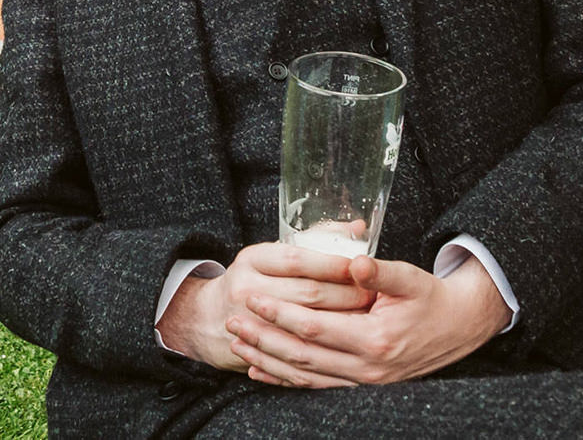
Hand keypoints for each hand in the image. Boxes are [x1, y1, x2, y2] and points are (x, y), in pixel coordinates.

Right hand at [157, 242, 373, 371]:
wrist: (209, 317)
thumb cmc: (253, 280)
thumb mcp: (272, 254)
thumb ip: (315, 241)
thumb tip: (357, 228)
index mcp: (252, 259)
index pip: (298, 259)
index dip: (333, 264)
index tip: (360, 268)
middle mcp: (247, 288)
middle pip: (307, 293)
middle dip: (346, 295)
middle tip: (373, 296)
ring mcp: (250, 322)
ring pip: (307, 326)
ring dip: (342, 323)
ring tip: (367, 320)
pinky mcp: (257, 349)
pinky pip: (297, 353)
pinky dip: (324, 350)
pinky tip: (345, 346)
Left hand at [226, 254, 510, 388]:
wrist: (458, 327)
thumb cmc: (430, 296)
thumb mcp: (409, 278)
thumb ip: (378, 271)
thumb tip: (353, 260)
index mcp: (377, 339)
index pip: (315, 328)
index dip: (281, 314)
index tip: (253, 298)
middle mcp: (369, 367)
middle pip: (303, 356)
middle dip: (264, 339)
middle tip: (232, 320)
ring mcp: (366, 381)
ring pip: (306, 376)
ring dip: (268, 361)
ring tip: (237, 343)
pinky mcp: (363, 385)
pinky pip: (318, 387)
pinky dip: (286, 381)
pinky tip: (260, 372)